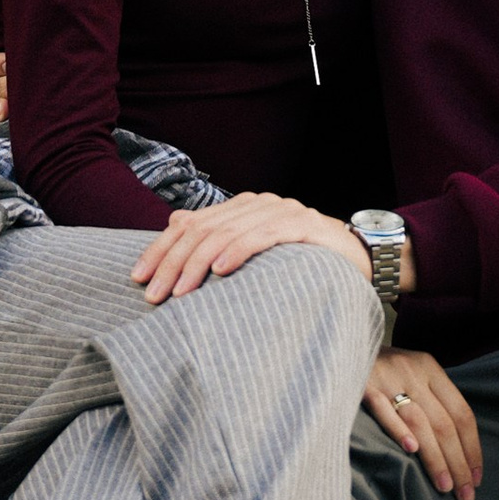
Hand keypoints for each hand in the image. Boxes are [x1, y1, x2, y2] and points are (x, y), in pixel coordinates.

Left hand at [129, 194, 368, 305]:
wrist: (361, 256)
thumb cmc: (302, 260)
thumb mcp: (255, 251)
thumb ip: (219, 236)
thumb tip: (176, 222)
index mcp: (241, 207)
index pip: (189, 224)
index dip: (160, 249)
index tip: (137, 278)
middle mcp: (257, 203)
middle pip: (202, 229)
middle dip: (172, 263)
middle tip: (154, 296)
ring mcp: (281, 210)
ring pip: (226, 233)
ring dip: (197, 264)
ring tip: (180, 293)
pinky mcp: (302, 224)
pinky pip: (263, 235)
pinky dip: (238, 251)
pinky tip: (220, 270)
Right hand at [363, 347, 480, 499]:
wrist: (338, 342)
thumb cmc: (379, 366)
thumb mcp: (411, 372)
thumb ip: (431, 399)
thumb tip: (457, 448)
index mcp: (430, 368)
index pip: (461, 412)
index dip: (472, 448)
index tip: (477, 477)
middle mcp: (413, 371)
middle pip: (443, 423)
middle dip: (458, 462)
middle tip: (465, 494)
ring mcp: (387, 377)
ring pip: (419, 422)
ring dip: (435, 458)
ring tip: (444, 486)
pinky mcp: (362, 384)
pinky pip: (383, 410)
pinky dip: (398, 429)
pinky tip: (410, 450)